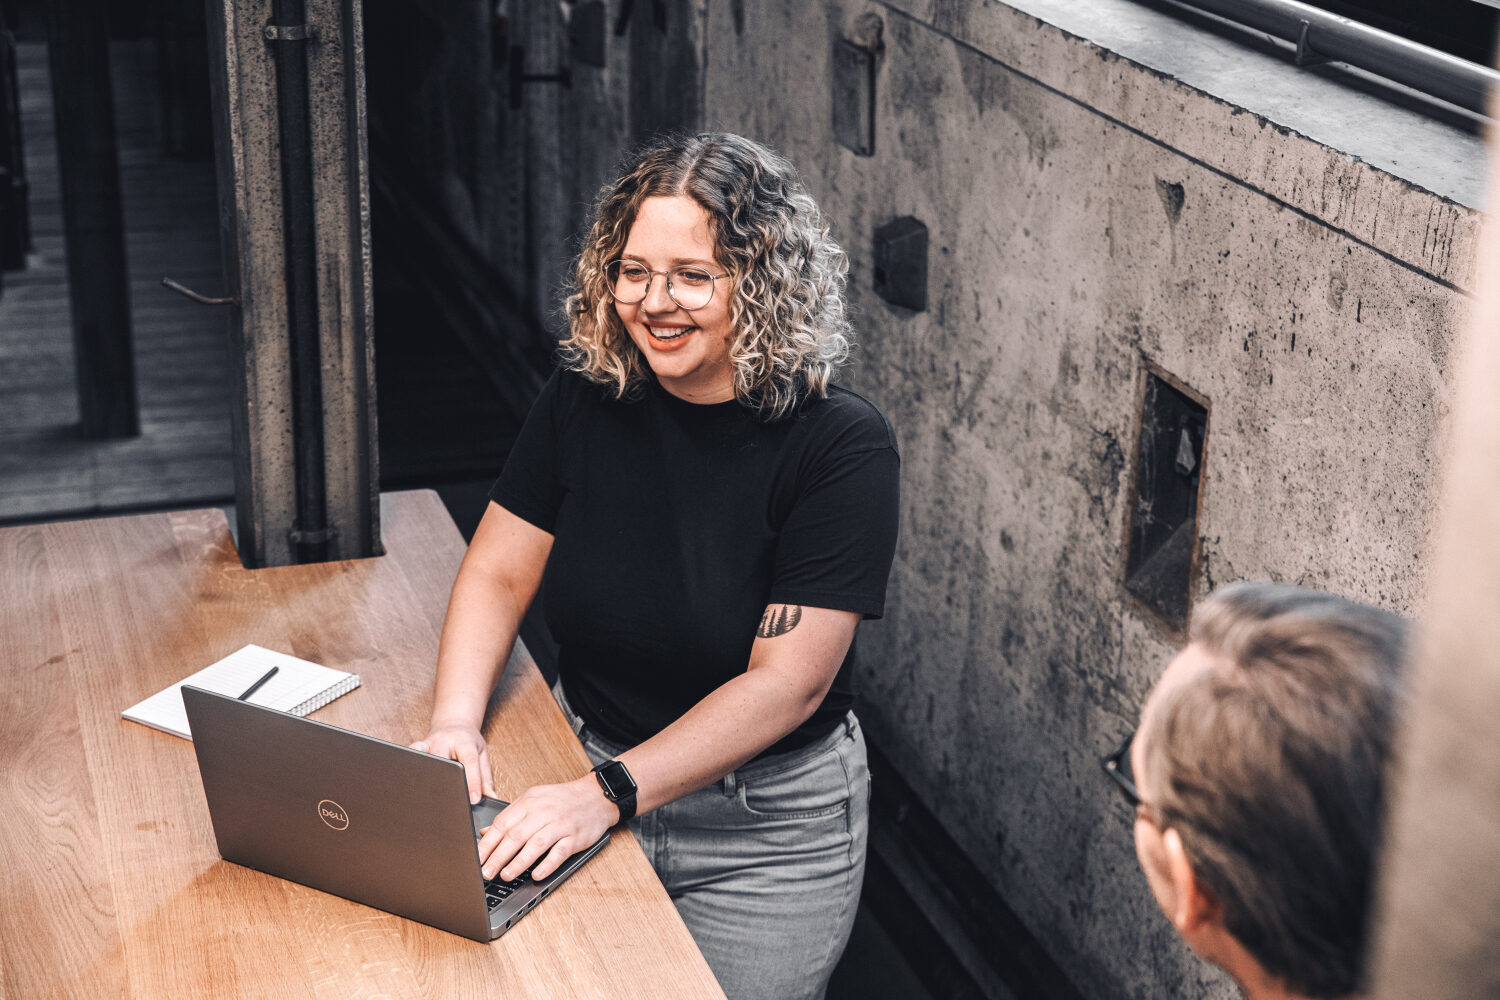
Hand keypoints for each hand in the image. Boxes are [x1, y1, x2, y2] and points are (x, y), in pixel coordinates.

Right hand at [412, 722, 496, 804]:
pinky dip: (411, 762)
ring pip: (426, 758)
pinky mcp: (419, 745)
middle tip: (451, 799)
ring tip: (430, 791)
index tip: (473, 799)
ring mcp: (430, 743)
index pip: (469, 762)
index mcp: (465, 742)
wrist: (454, 722)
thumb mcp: (482, 754)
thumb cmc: (469, 740)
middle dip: (447, 779)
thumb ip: (486, 777)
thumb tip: (491, 797)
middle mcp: (446, 741)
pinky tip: (411, 776)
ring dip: (428, 773)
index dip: (472, 781)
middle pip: (444, 760)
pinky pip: (412, 753)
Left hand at [476, 775, 618, 880]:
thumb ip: (511, 816)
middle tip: (486, 872)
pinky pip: (559, 852)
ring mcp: (560, 825)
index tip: (476, 858)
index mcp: (530, 802)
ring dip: (518, 862)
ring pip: (535, 844)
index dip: (488, 843)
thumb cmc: (563, 800)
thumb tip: (486, 832)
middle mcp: (543, 812)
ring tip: (506, 875)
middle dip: (498, 857)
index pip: (503, 823)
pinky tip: (536, 874)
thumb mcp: (534, 800)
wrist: (596, 795)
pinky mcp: (575, 837)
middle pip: (516, 836)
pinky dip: (547, 864)